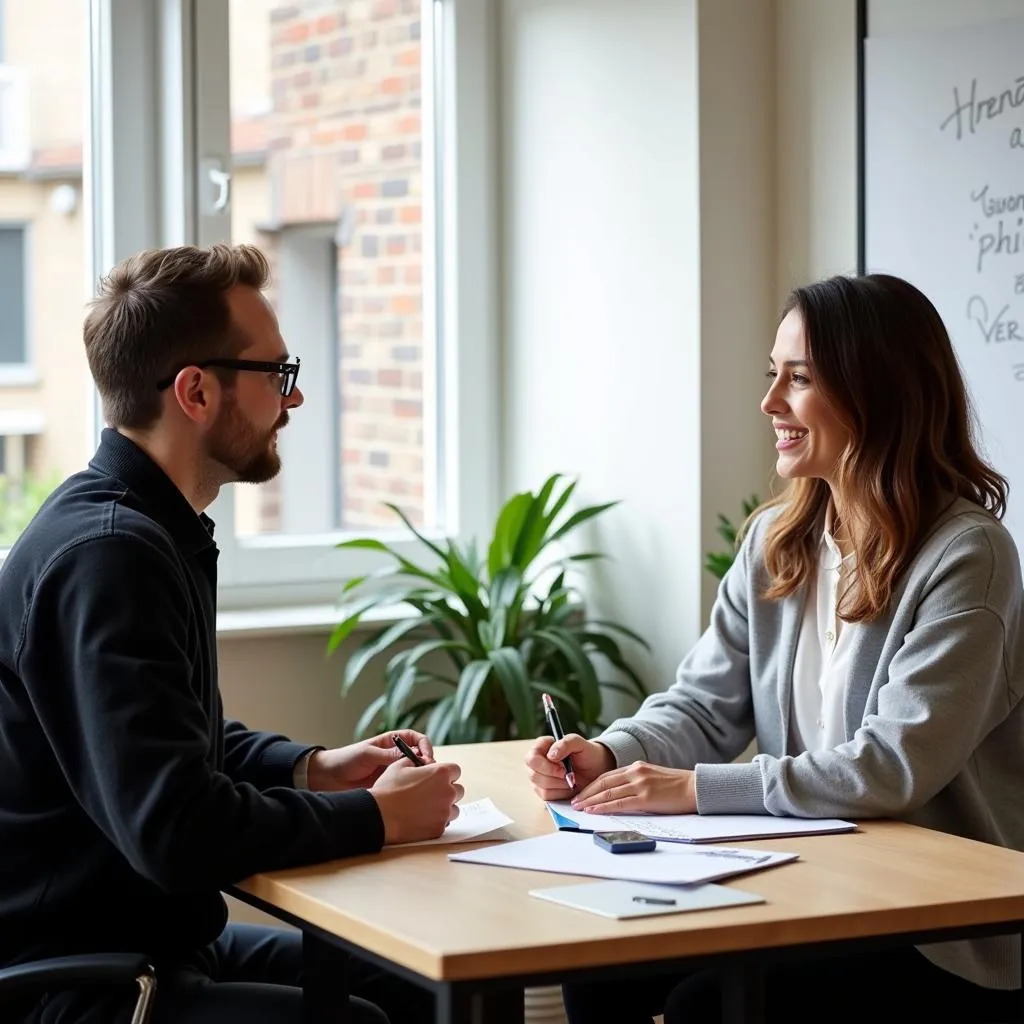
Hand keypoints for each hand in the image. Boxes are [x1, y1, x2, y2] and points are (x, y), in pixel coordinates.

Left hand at [307, 730, 434, 791]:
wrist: (329, 777)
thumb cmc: (346, 760)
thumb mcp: (368, 754)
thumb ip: (388, 755)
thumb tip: (412, 755)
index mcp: (391, 741)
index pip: (416, 739)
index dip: (425, 746)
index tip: (426, 757)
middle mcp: (395, 754)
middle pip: (420, 755)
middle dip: (427, 762)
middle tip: (427, 773)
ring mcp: (393, 770)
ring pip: (415, 771)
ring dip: (421, 776)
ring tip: (421, 783)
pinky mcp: (389, 784)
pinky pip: (404, 784)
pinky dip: (411, 787)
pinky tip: (412, 793)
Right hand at [370, 759, 463, 844]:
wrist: (379, 816)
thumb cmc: (388, 790)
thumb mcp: (399, 766)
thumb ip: (415, 760)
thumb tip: (420, 760)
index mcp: (440, 773)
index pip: (456, 770)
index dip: (446, 773)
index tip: (438, 777)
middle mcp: (447, 792)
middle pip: (458, 790)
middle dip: (447, 790)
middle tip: (431, 793)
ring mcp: (445, 812)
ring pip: (454, 808)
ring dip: (445, 807)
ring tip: (427, 808)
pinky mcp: (439, 828)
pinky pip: (445, 823)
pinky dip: (437, 821)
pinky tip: (423, 819)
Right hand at [525, 734, 615, 800]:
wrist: (594, 770)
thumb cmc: (586, 754)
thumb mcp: (580, 744)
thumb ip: (565, 744)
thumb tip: (550, 755)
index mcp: (542, 747)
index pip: (532, 757)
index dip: (545, 765)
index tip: (563, 766)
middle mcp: (536, 763)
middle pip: (533, 774)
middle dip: (554, 776)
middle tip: (569, 774)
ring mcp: (538, 778)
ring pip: (540, 787)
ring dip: (559, 785)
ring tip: (571, 779)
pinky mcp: (544, 792)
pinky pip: (546, 797)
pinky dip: (560, 793)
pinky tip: (569, 786)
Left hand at [570, 761, 696, 814]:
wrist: (695, 788)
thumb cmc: (676, 786)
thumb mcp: (652, 778)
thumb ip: (636, 783)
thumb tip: (619, 795)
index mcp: (636, 767)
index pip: (607, 776)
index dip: (591, 785)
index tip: (581, 794)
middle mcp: (635, 773)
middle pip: (603, 783)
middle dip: (586, 793)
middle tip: (574, 801)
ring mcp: (640, 784)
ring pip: (608, 792)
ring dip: (590, 800)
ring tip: (579, 807)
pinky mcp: (645, 797)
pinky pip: (619, 803)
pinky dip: (603, 807)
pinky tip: (594, 810)